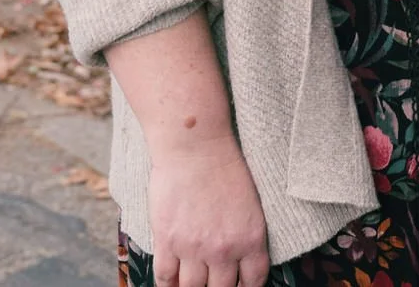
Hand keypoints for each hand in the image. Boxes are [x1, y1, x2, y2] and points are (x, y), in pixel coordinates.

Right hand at [147, 136, 271, 286]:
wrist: (196, 146)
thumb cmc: (225, 167)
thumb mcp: (250, 204)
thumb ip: (246, 235)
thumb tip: (240, 258)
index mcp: (251, 239)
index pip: (253, 281)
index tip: (239, 285)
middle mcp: (224, 250)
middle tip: (213, 283)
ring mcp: (194, 248)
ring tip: (192, 283)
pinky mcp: (168, 241)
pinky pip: (165, 277)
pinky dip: (168, 285)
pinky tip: (171, 282)